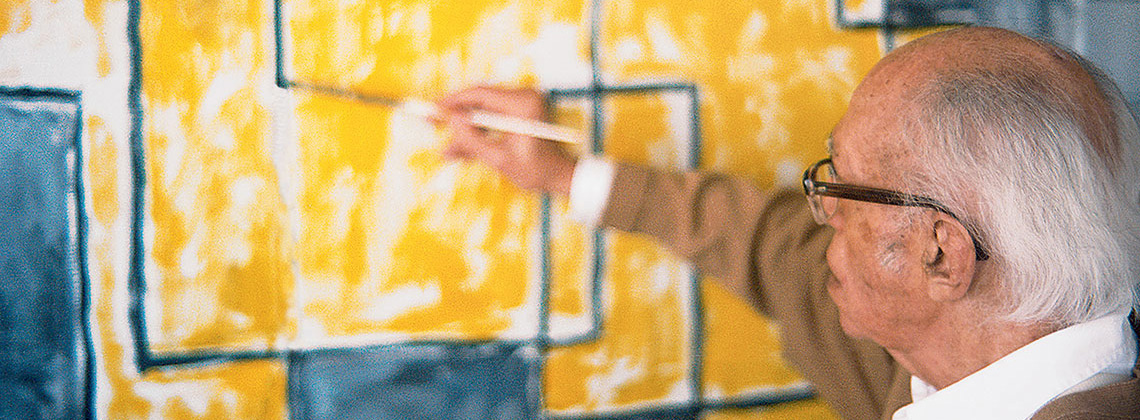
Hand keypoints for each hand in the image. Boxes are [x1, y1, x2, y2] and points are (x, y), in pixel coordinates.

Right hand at [438, 86, 577, 195]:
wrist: (559, 176)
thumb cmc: (536, 170)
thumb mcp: (498, 159)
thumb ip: (472, 139)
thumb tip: (450, 120)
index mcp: (523, 104)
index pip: (479, 94)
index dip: (452, 102)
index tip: (433, 109)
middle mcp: (524, 97)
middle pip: (479, 100)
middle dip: (455, 115)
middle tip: (431, 122)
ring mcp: (523, 103)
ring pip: (482, 110)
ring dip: (465, 128)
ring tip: (448, 147)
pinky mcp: (520, 111)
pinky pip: (491, 116)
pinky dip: (478, 130)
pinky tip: (462, 146)